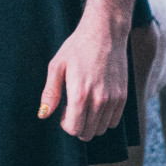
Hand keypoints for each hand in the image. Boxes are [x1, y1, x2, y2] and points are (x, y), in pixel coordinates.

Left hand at [38, 16, 128, 141]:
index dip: (66, 124)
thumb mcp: (57, 65)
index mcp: (79, 94)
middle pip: (87, 133)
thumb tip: (43, 115)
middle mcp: (98, 100)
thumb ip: (50, 92)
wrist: (105, 32)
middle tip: (73, 107)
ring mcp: (113, 100)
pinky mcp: (123, 96)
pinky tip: (97, 102)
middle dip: (77, 125)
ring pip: (101, 129)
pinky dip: (105, 119)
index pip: (73, 129)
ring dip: (91, 123)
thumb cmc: (78, 46)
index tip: (64, 111)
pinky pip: (114, 121)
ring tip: (85, 103)